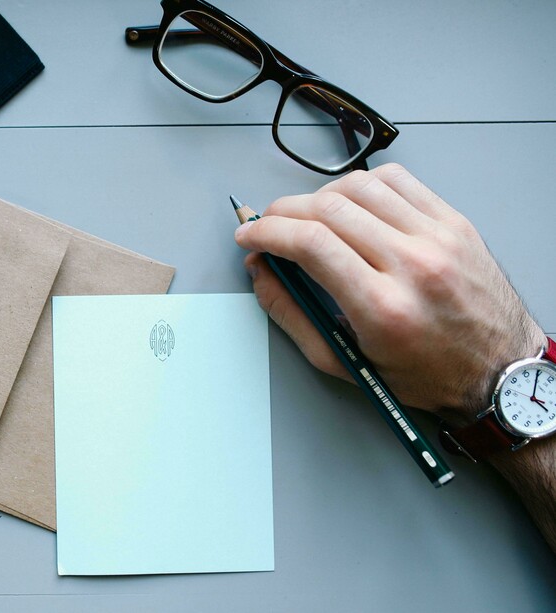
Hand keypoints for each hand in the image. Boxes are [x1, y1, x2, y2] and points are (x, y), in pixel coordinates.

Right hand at [233, 163, 544, 423]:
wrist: (498, 371)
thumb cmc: (425, 374)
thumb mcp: (344, 361)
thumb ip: (292, 315)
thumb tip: (260, 273)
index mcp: (382, 307)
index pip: (310, 243)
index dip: (266, 232)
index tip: (248, 235)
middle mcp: (413, 265)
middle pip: (328, 208)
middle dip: (283, 211)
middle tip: (268, 225)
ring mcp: (438, 238)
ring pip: (360, 186)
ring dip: (319, 195)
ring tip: (308, 216)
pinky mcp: (455, 223)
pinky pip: (399, 180)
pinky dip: (363, 183)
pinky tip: (351, 202)